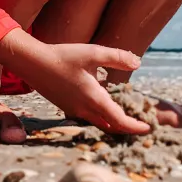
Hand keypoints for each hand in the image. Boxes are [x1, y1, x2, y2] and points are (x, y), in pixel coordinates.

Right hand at [0, 32, 149, 134]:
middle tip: (140, 122)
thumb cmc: (63, 57)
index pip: (120, 121)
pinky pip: (88, 116)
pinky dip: (100, 115)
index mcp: (94, 99)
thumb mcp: (93, 53)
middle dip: (126, 127)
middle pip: (110, 126)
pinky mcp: (66, 107)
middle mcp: (84, 110)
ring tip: (125, 113)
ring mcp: (74, 110)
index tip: (148, 128)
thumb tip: (138, 63)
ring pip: (99, 122)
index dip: (135, 126)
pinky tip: (103, 101)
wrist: (33, 64)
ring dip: (113, 121)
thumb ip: (117, 57)